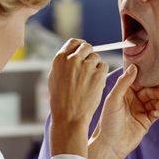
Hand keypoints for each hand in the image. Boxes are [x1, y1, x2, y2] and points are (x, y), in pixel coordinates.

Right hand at [48, 38, 108, 157]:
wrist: (69, 116)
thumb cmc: (60, 100)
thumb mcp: (54, 77)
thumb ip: (63, 63)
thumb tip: (71, 54)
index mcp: (60, 58)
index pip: (74, 42)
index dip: (80, 46)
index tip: (83, 51)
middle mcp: (73, 59)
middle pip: (87, 47)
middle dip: (89, 55)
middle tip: (88, 67)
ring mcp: (86, 66)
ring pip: (96, 57)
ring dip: (95, 66)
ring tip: (89, 80)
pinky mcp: (98, 74)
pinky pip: (104, 66)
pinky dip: (102, 73)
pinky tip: (95, 83)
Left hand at [88, 64, 158, 158]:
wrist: (110, 145)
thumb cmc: (108, 122)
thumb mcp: (114, 99)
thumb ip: (123, 83)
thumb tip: (134, 67)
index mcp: (124, 92)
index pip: (139, 81)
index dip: (148, 77)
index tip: (157, 74)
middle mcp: (133, 100)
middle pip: (149, 90)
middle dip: (157, 90)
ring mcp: (140, 110)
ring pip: (154, 100)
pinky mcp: (146, 121)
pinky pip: (156, 112)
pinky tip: (157, 111)